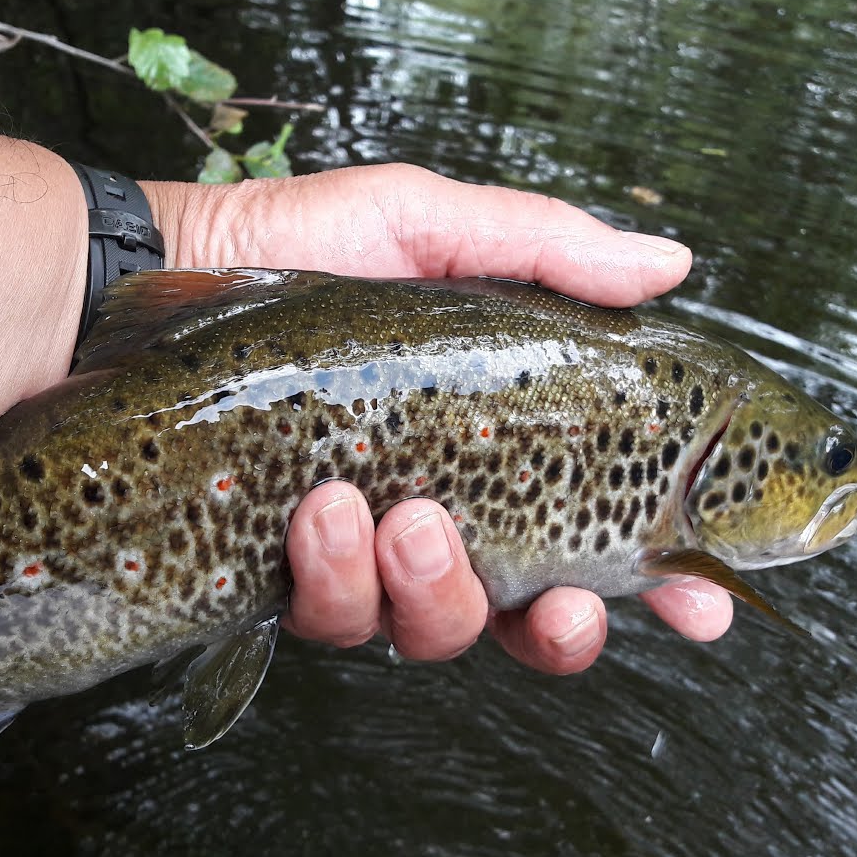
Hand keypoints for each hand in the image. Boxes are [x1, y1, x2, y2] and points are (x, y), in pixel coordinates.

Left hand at [143, 165, 732, 671]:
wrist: (155, 280)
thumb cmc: (293, 248)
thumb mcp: (426, 226)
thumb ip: (548, 251)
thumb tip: (670, 262)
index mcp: (497, 440)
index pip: (599, 531)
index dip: (661, 582)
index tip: (701, 600)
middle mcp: (443, 508)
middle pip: (531, 620)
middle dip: (559, 629)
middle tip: (557, 600)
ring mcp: (364, 552)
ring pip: (438, 630)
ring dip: (436, 586)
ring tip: (402, 513)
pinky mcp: (286, 573)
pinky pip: (339, 619)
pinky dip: (340, 577)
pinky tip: (322, 513)